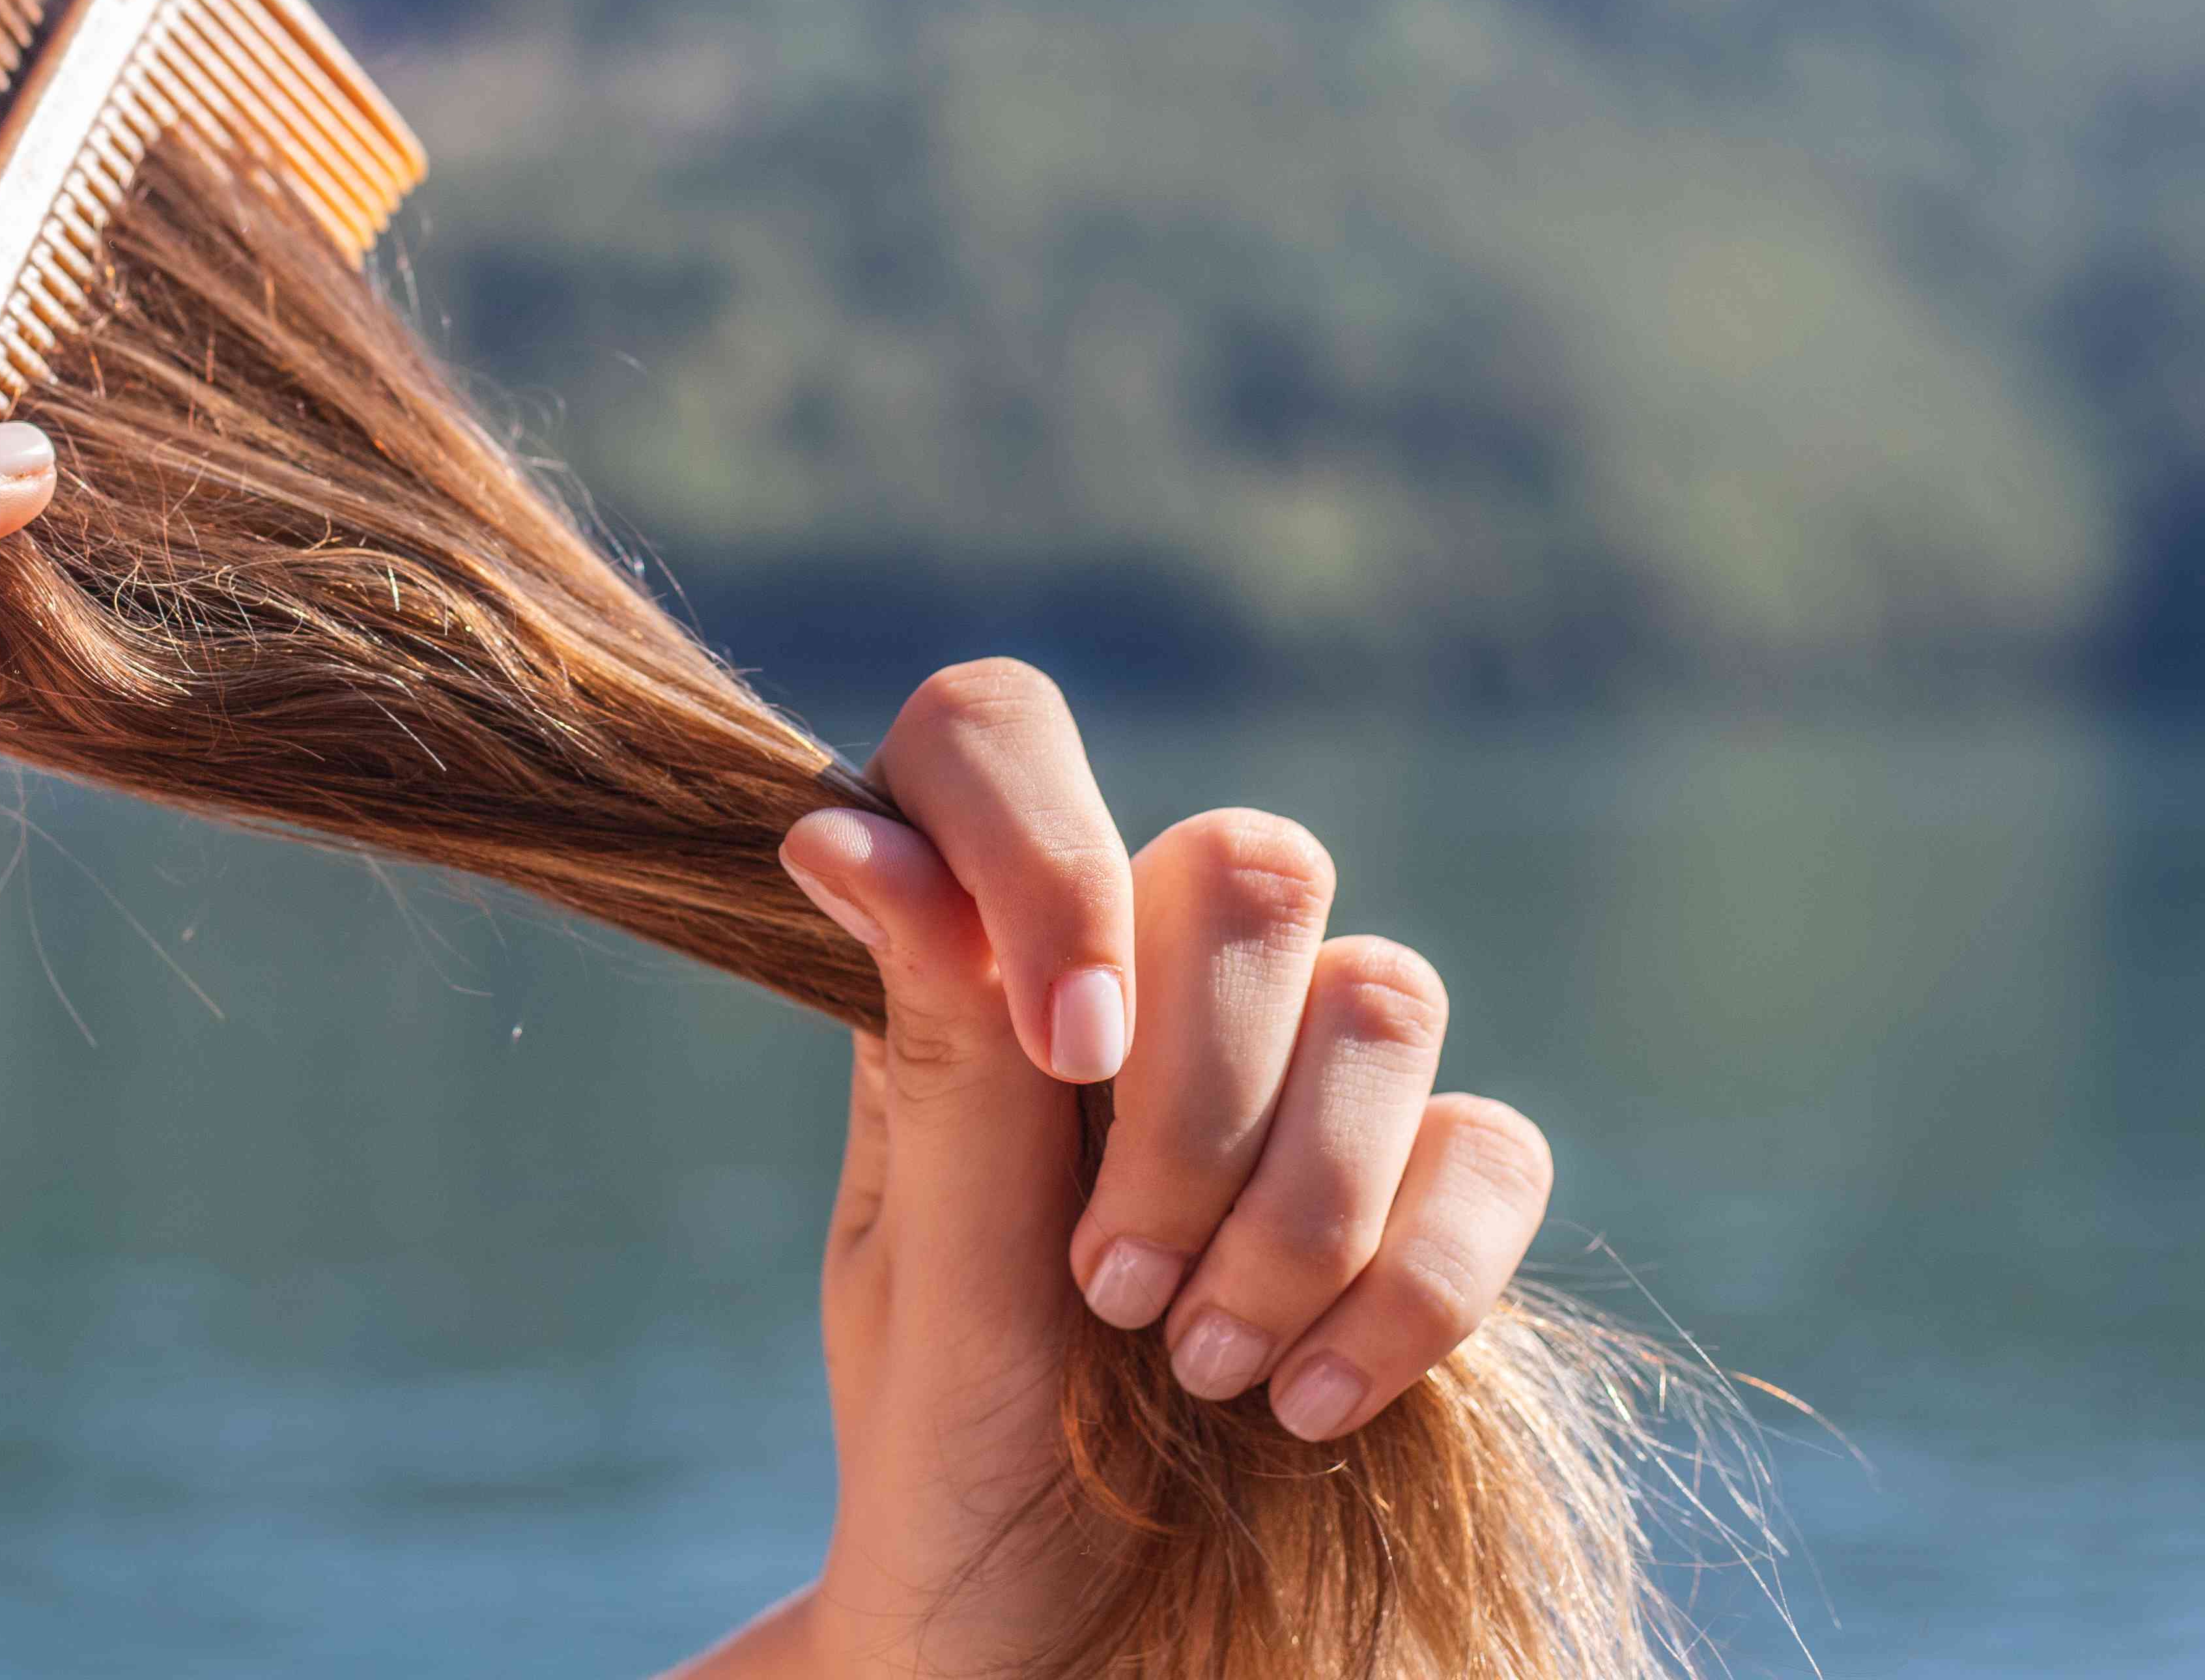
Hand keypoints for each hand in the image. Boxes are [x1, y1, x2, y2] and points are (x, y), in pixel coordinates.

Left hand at [680, 661, 1554, 1679]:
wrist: (1064, 1663)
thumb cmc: (957, 1467)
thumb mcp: (923, 1272)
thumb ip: (933, 1051)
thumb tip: (833, 828)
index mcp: (976, 978)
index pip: (997, 741)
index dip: (1043, 844)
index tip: (1068, 1042)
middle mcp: (1148, 994)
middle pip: (1245, 862)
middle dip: (1196, 1093)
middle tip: (1109, 1288)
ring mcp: (1304, 1092)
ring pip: (1388, 995)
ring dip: (1295, 1209)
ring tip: (1192, 1370)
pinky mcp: (1433, 1204)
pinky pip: (1495, 1150)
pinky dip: (1410, 1286)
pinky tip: (1303, 1402)